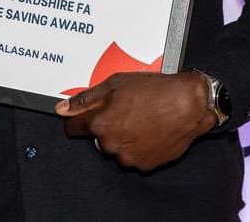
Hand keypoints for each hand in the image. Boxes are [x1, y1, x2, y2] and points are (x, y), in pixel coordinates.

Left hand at [55, 71, 216, 171]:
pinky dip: (137, 146)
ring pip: (115, 148)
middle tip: (123, 110)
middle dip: (104, 126)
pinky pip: (133, 156)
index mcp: (100, 123)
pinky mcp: (145, 165)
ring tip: (139, 118)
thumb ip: (84, 99)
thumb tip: (62, 109)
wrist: (187, 104)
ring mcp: (128, 157)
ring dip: (121, 137)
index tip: (84, 115)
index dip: (78, 118)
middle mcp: (111, 144)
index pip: (73, 128)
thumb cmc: (154, 91)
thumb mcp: (114, 84)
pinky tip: (148, 130)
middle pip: (96, 138)